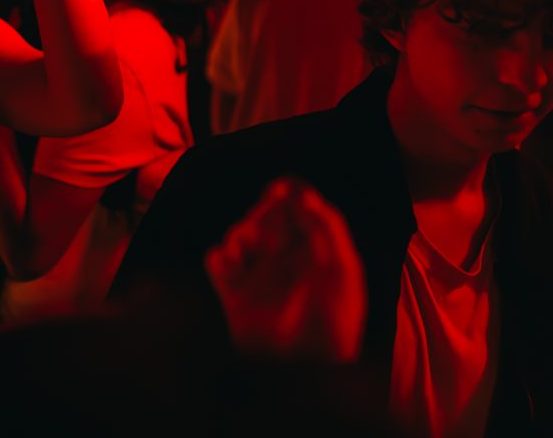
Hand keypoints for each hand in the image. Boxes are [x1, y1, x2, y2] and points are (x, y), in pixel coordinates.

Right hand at [205, 177, 366, 362]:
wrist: (306, 368)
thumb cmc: (333, 322)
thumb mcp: (343, 270)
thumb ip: (327, 226)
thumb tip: (302, 194)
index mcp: (315, 247)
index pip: (296, 206)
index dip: (286, 192)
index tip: (278, 191)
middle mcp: (285, 257)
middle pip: (264, 213)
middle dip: (263, 215)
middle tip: (269, 236)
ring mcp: (257, 273)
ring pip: (238, 232)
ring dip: (241, 232)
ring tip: (248, 249)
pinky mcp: (232, 291)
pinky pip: (216, 259)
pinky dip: (220, 255)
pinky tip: (232, 264)